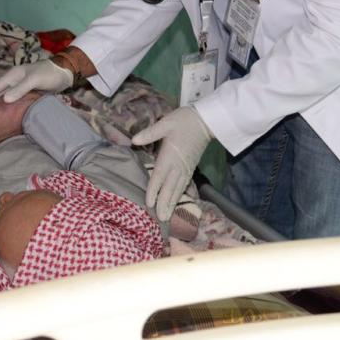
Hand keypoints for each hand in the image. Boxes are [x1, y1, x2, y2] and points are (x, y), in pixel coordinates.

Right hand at [0, 59, 72, 107]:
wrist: (64, 73)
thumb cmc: (48, 74)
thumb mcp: (34, 80)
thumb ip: (20, 89)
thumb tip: (4, 100)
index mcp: (12, 76)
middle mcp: (12, 82)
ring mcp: (19, 88)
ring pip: (3, 99)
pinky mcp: (26, 94)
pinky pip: (13, 102)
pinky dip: (6, 108)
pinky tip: (4, 115)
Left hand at [131, 106, 211, 221]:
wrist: (206, 121)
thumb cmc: (183, 121)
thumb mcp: (165, 123)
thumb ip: (150, 133)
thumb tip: (134, 140)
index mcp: (170, 156)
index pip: (159, 176)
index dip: (154, 191)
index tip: (149, 204)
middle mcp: (178, 166)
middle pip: (170, 188)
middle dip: (165, 204)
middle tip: (160, 219)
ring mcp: (186, 168)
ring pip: (178, 188)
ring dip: (172, 203)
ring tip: (167, 216)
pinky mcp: (191, 167)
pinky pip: (184, 184)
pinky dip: (180, 195)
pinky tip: (176, 201)